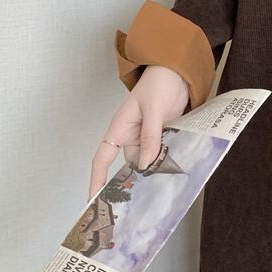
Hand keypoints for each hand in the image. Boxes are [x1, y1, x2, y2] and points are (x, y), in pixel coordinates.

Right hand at [88, 64, 189, 199]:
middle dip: (139, 178)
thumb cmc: (157, 83)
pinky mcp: (164, 134)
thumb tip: (145, 164)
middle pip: (132, 164)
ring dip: (158, 168)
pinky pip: (164, 151)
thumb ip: (150, 135)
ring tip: (165, 184)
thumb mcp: (152, 109)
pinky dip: (169, 158)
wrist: (177, 71)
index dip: (97, 180)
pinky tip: (177, 167)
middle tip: (146, 198)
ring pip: (150, 159)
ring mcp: (149, 136)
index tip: (94, 200)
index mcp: (119, 129)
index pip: (102, 159)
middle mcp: (132, 135)